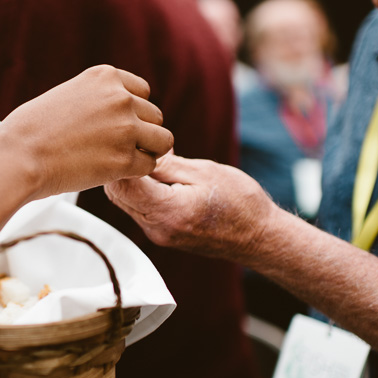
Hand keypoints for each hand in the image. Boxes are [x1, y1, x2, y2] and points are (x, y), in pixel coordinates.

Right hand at [0, 65, 173, 199]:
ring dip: (146, 152)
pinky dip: (135, 171)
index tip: (113, 126)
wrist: (18, 156)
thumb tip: (122, 112)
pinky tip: (111, 172)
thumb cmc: (32, 129)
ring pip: (162, 140)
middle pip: (155, 116)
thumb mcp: (68, 94)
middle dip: (140, 133)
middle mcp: (120, 98)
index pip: (143, 93)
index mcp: (105, 76)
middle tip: (114, 148)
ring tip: (120, 160)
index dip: (132, 113)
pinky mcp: (124, 159)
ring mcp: (125, 128)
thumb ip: (98, 97)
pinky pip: (149, 165)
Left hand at [105, 153, 276, 263]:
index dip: (121, 159)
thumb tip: (138, 149)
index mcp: (169, 211)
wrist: (259, 237)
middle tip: (133, 144)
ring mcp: (158, 234)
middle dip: (120, 167)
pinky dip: (140, 190)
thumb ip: (166, 164)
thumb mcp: (204, 172)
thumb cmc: (241, 202)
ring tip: (145, 156)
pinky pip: (138, 209)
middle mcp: (158, 228)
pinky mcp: (161, 234)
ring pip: (125, 203)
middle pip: (118, 195)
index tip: (128, 140)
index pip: (124, 185)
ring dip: (129, 179)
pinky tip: (154, 174)